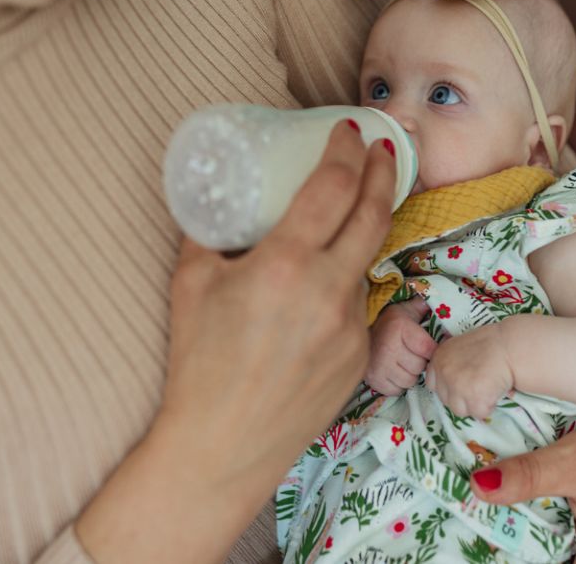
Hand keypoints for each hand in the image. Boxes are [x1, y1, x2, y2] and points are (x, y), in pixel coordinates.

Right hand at [78, 120, 396, 562]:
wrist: (222, 446)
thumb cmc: (197, 364)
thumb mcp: (190, 283)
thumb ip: (209, 233)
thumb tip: (219, 200)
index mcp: (286, 265)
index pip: (333, 188)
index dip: (346, 151)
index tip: (348, 129)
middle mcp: (329, 291)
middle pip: (375, 214)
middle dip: (384, 171)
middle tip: (383, 147)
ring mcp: (351, 326)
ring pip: (365, 262)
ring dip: (364, 230)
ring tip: (350, 213)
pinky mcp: (360, 356)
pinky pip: (356, 306)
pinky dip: (342, 285)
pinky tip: (318, 293)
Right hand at [365, 298, 435, 395]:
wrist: (360, 331)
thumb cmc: (390, 322)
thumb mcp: (407, 310)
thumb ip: (425, 307)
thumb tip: (444, 306)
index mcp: (399, 328)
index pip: (428, 348)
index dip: (432, 350)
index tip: (429, 348)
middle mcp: (388, 347)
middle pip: (419, 367)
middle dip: (420, 362)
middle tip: (413, 355)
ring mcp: (379, 365)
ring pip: (409, 381)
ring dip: (410, 375)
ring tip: (403, 364)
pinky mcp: (373, 379)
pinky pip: (396, 390)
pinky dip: (398, 385)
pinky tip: (394, 372)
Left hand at [426, 322, 514, 418]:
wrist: (510, 346)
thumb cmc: (490, 345)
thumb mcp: (460, 347)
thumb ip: (449, 363)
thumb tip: (448, 383)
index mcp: (439, 358)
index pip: (432, 384)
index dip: (448, 387)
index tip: (462, 383)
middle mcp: (444, 372)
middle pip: (446, 400)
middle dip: (461, 397)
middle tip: (479, 384)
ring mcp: (457, 386)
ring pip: (460, 410)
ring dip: (474, 404)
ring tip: (487, 388)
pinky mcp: (474, 398)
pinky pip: (479, 413)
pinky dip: (488, 406)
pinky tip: (495, 390)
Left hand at [467, 334, 575, 562]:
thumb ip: (528, 477)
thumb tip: (476, 488)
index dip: (512, 561)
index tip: (476, 549)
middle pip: (553, 563)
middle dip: (517, 548)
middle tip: (476, 530)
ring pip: (559, 550)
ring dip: (530, 536)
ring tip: (490, 518)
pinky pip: (570, 534)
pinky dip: (545, 522)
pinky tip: (518, 503)